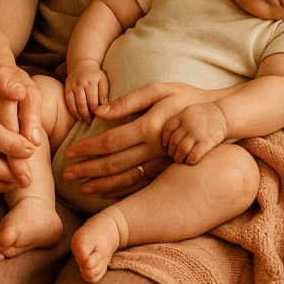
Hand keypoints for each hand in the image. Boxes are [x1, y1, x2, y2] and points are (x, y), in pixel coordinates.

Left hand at [61, 80, 206, 197]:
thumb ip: (128, 100)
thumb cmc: (183, 97)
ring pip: (127, 179)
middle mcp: (154, 149)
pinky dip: (122, 191)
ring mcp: (163, 163)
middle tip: (66, 175)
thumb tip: (99, 112)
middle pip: (115, 164)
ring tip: (82, 189)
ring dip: (102, 185)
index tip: (69, 153)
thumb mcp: (157, 90)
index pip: (110, 141)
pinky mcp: (169, 170)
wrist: (216, 116)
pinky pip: (141, 185)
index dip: (88, 148)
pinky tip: (107, 193)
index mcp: (149, 127)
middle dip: (88, 170)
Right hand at [65, 61, 108, 121]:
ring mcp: (72, 85)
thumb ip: (104, 93)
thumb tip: (104, 107)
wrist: (82, 65)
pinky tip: (78, 116)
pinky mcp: (67, 88)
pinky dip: (73, 111)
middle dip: (87, 115)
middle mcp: (81, 83)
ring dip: (80, 114)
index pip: (93, 101)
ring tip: (85, 120)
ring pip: (75, 104)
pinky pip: (69, 102)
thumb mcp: (103, 81)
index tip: (99, 116)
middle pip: (83, 104)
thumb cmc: (95, 76)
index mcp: (92, 81)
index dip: (96, 111)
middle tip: (91, 120)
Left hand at [162, 102, 227, 163]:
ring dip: (178, 157)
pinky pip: (194, 155)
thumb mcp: (189, 111)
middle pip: (174, 141)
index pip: (168, 129)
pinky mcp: (207, 142)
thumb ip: (179, 120)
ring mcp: (198, 133)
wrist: (224, 114)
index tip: (166, 145)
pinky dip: (189, 160)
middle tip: (172, 155)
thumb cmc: (205, 115)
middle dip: (171, 151)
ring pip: (182, 149)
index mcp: (183, 115)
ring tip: (179, 160)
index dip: (165, 139)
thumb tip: (167, 136)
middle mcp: (189, 124)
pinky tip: (189, 162)